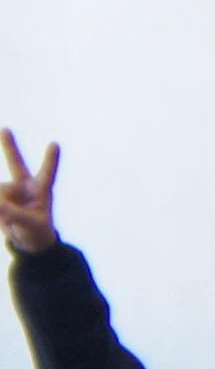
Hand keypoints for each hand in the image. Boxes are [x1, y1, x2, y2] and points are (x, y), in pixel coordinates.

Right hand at [0, 132, 54, 256]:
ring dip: (3, 209)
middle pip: (16, 163)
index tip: (55, 144)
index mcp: (42, 190)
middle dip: (9, 146)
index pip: (47, 173)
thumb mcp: (31, 224)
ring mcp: (10, 190)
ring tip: (10, 221)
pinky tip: (4, 218)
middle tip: (5, 129)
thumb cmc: (37, 230)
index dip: (50, 160)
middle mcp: (25, 186)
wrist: (27, 239)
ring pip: (0, 193)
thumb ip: (14, 214)